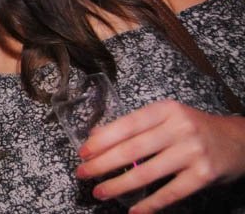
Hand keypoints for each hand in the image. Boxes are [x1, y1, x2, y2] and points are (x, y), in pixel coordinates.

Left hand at [76, 99, 244, 212]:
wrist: (238, 141)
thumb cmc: (193, 128)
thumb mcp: (166, 117)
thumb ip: (136, 125)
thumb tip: (97, 136)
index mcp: (166, 110)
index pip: (127, 125)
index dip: (102, 140)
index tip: (83, 152)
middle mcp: (179, 128)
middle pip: (132, 149)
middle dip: (102, 164)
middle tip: (83, 173)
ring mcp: (192, 152)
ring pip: (147, 173)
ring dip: (119, 185)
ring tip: (100, 192)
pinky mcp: (203, 175)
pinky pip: (170, 193)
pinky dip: (150, 205)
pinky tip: (134, 211)